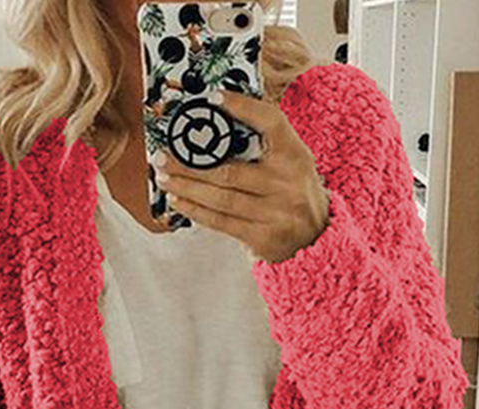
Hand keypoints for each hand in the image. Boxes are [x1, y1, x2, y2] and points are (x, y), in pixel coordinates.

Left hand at [153, 88, 330, 263]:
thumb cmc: (293, 193)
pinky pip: (221, 221)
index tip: (214, 98)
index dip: (243, 107)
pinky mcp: (262, 237)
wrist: (316, 239)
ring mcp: (275, 213)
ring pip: (221, 198)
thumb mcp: (291, 164)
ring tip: (164, 178)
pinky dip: (196, 210)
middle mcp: (287, 183)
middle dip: (189, 164)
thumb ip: (265, 146)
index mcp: (296, 156)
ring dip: (187, 188)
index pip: (271, 122)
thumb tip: (217, 123)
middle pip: (229, 171)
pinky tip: (178, 201)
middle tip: (163, 155)